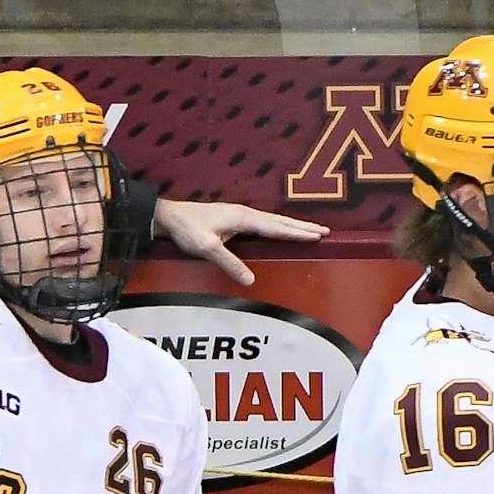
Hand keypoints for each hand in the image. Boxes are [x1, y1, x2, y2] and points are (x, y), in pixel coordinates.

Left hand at [151, 198, 327, 285]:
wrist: (169, 216)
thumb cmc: (187, 230)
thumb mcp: (207, 249)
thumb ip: (229, 263)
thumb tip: (251, 281)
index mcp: (242, 218)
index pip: (275, 228)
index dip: (296, 233)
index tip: (317, 236)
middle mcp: (244, 212)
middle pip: (280, 221)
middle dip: (302, 226)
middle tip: (325, 231)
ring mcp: (239, 213)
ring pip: (273, 220)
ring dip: (293, 224)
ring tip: (311, 229)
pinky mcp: (233, 217)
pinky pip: (264, 221)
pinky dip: (279, 225)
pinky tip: (280, 228)